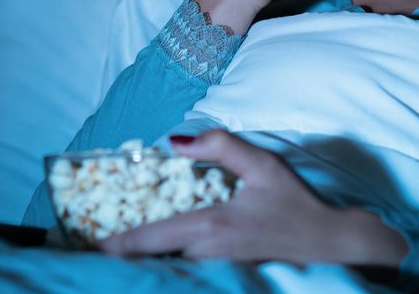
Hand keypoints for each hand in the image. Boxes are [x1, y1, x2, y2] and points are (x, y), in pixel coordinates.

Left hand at [97, 130, 407, 265]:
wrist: (331, 247)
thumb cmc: (297, 205)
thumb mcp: (263, 166)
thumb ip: (221, 147)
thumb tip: (176, 141)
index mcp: (208, 228)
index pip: (148, 241)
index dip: (113, 246)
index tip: (86, 245)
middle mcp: (205, 256)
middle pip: (150, 260)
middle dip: (121, 254)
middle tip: (89, 244)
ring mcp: (214, 271)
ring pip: (166, 267)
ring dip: (142, 259)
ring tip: (113, 251)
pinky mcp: (225, 276)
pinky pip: (184, 272)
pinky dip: (165, 264)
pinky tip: (153, 257)